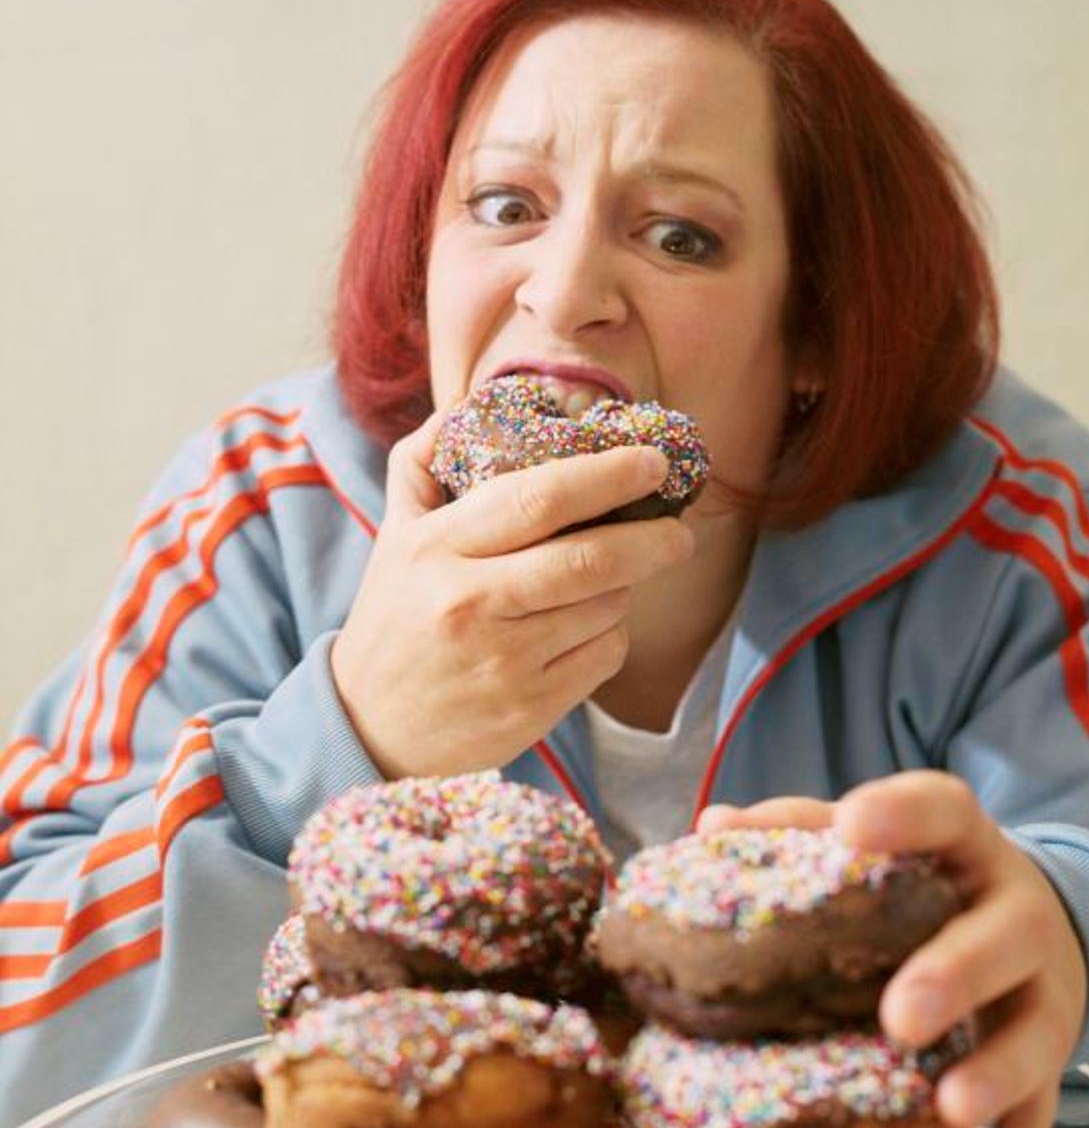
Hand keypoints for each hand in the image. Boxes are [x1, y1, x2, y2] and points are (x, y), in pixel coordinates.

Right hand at [331, 412, 693, 779]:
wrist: (370, 725)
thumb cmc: (396, 616)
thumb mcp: (396, 533)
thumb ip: (424, 460)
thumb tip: (472, 402)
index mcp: (438, 547)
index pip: (537, 498)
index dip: (607, 475)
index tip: (652, 462)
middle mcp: (470, 603)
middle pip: (589, 560)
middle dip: (653, 539)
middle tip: (679, 528)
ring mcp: (503, 661)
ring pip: (606, 607)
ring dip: (624, 587)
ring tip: (607, 580)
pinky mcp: (530, 707)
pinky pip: (605, 655)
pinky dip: (612, 633)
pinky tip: (585, 626)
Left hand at [697, 773, 1087, 1127]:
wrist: (1039, 922)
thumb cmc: (929, 879)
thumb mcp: (885, 844)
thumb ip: (804, 830)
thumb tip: (713, 828)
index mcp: (964, 844)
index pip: (943, 809)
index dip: (901, 814)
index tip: (852, 826)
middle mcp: (1015, 912)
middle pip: (1000, 936)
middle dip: (954, 975)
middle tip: (898, 1014)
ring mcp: (1042, 988)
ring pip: (1034, 1030)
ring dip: (995, 1071)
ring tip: (948, 1106)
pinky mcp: (1052, 1055)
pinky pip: (1043, 1112)